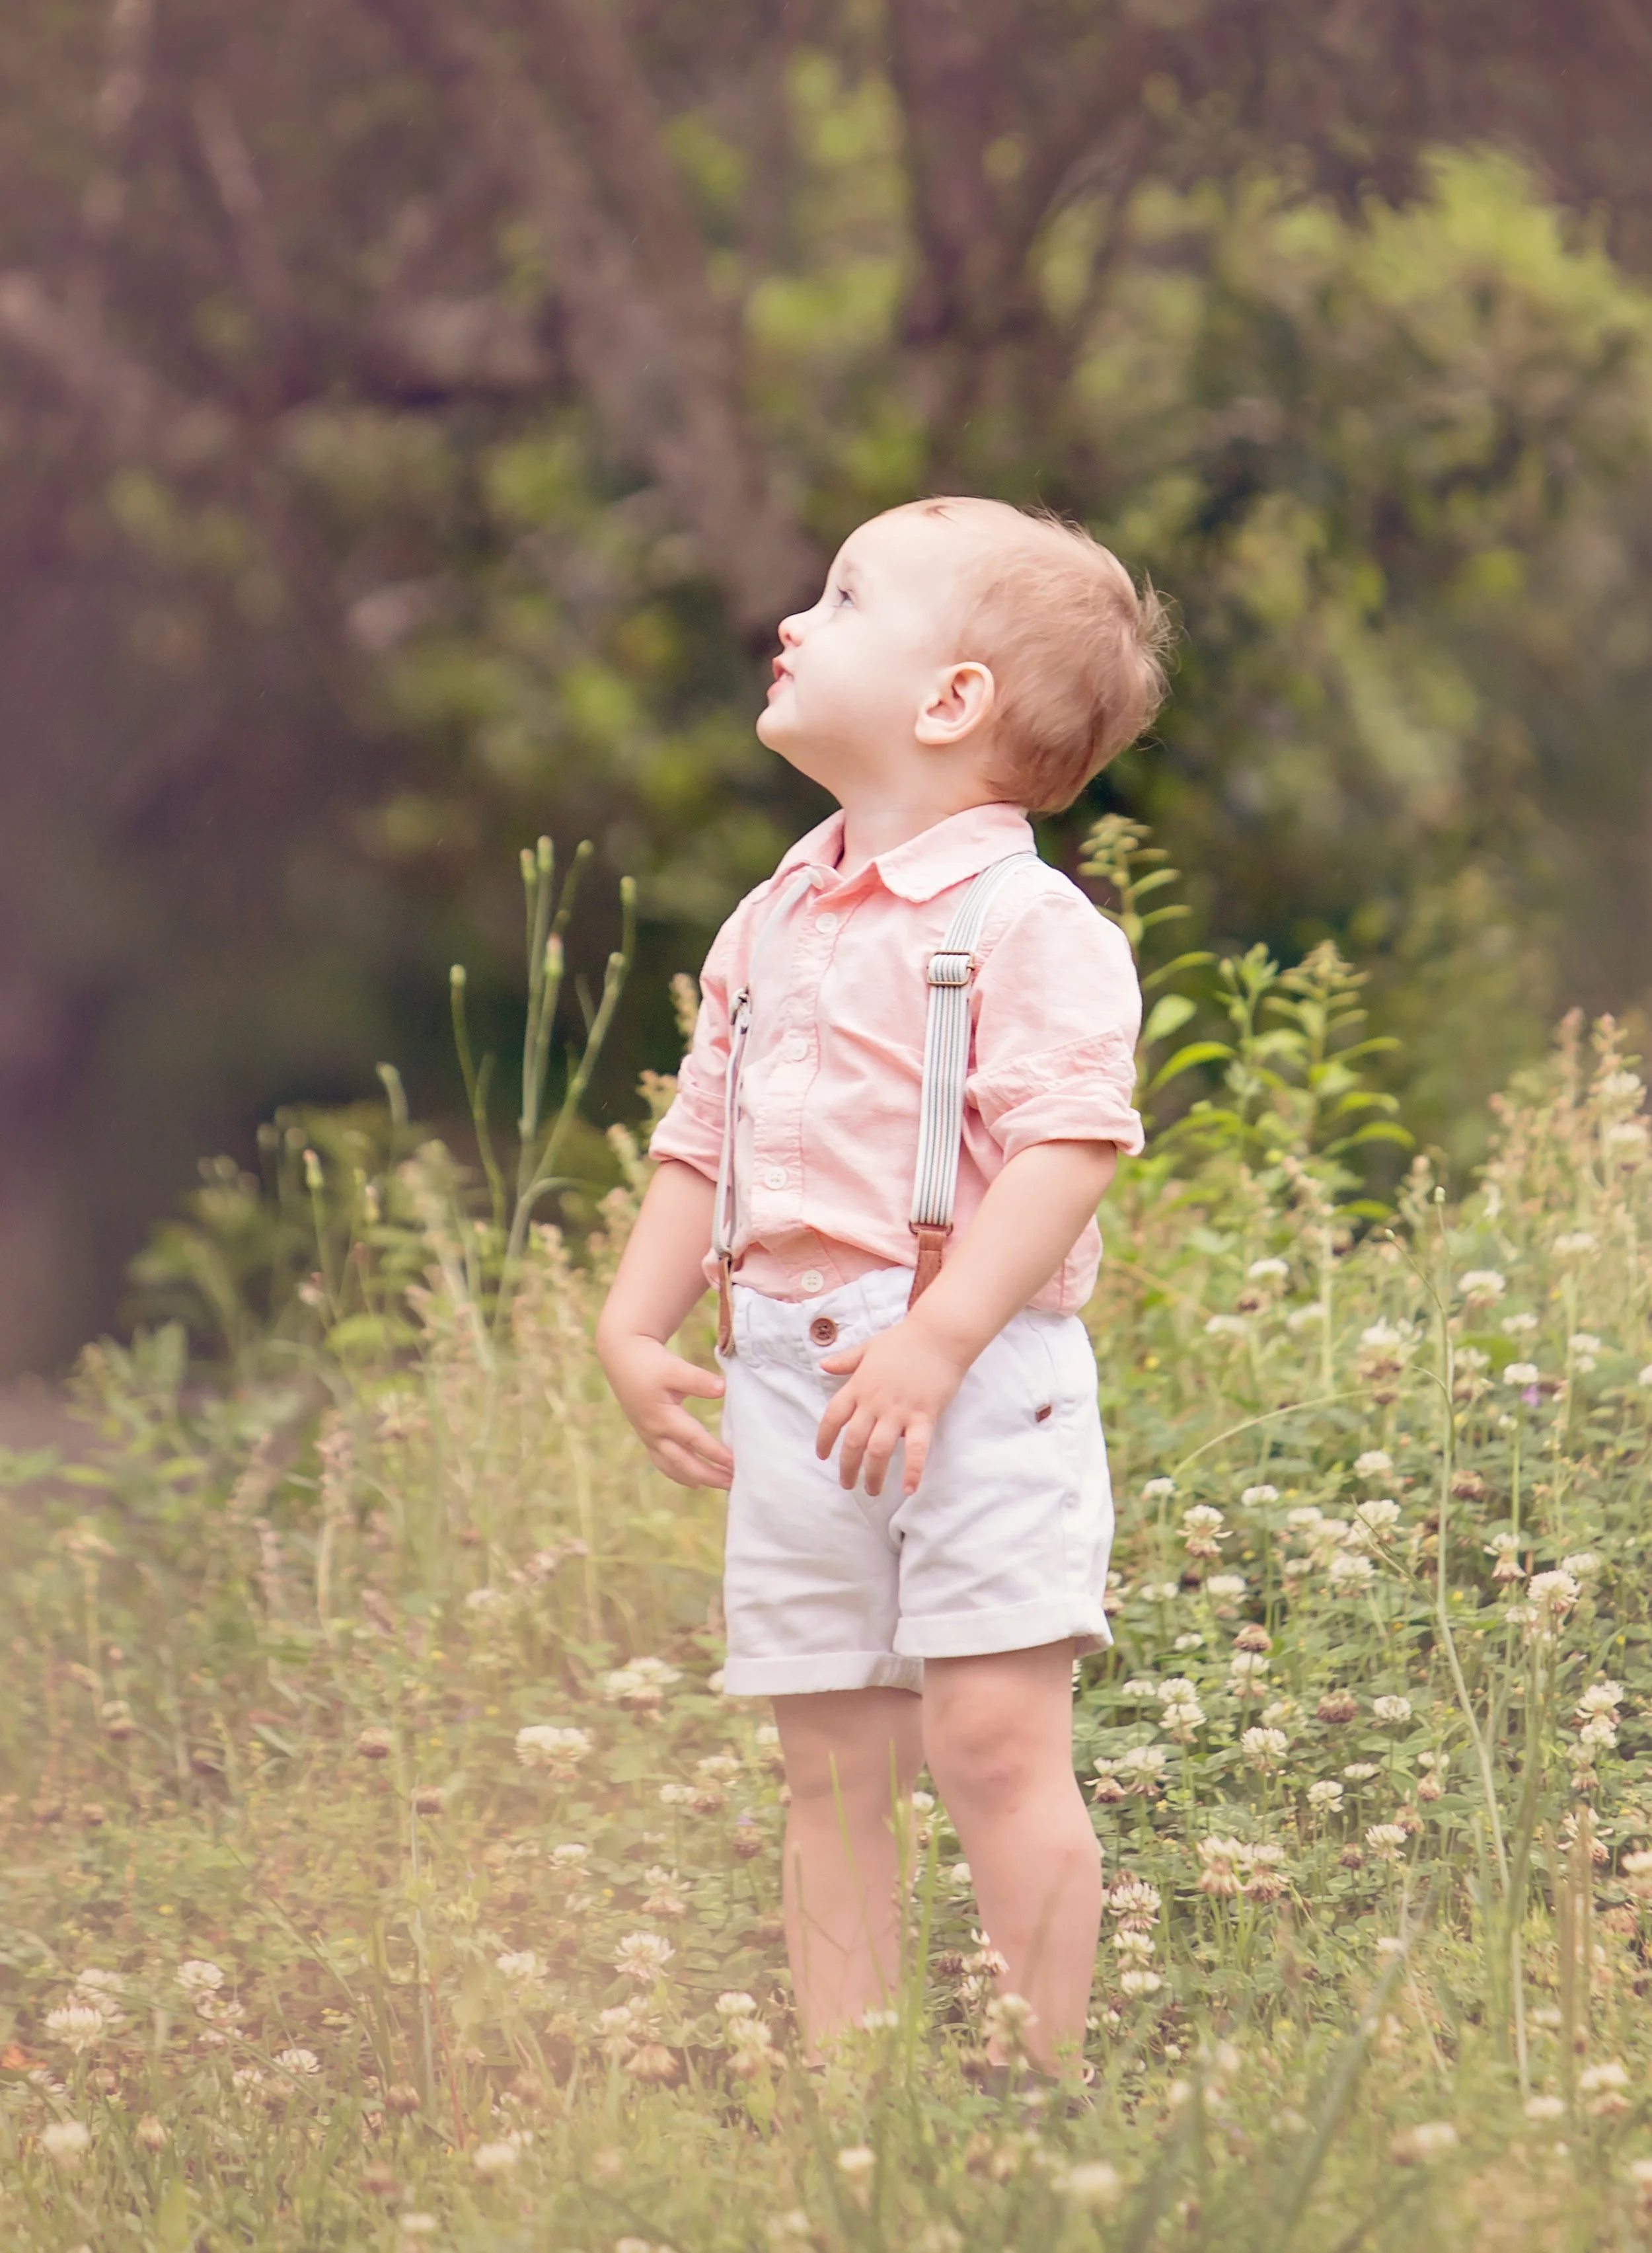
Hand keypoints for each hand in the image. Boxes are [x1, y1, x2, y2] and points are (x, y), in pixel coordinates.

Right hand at [599, 1332, 732, 1489]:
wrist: (622, 1356)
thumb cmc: (650, 1362)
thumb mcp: (675, 1368)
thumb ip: (699, 1380)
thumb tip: (723, 1388)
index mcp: (663, 1418)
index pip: (695, 1441)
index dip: (716, 1454)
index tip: (736, 1464)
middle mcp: (655, 1433)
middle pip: (685, 1463)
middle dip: (710, 1476)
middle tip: (734, 1485)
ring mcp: (648, 1436)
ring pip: (672, 1467)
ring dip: (696, 1478)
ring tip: (719, 1486)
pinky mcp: (647, 1434)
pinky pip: (663, 1462)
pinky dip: (679, 1473)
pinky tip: (693, 1481)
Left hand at [815, 1317, 968, 1498]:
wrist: (939, 1334)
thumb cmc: (905, 1340)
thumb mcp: (869, 1347)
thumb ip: (846, 1360)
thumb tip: (824, 1365)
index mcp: (859, 1386)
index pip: (833, 1417)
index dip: (825, 1439)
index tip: (822, 1455)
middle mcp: (874, 1402)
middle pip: (853, 1442)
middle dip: (847, 1467)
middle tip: (847, 1484)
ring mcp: (898, 1411)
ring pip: (878, 1450)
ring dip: (873, 1474)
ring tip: (872, 1491)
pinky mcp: (924, 1416)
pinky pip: (916, 1449)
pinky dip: (912, 1471)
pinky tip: (908, 1489)